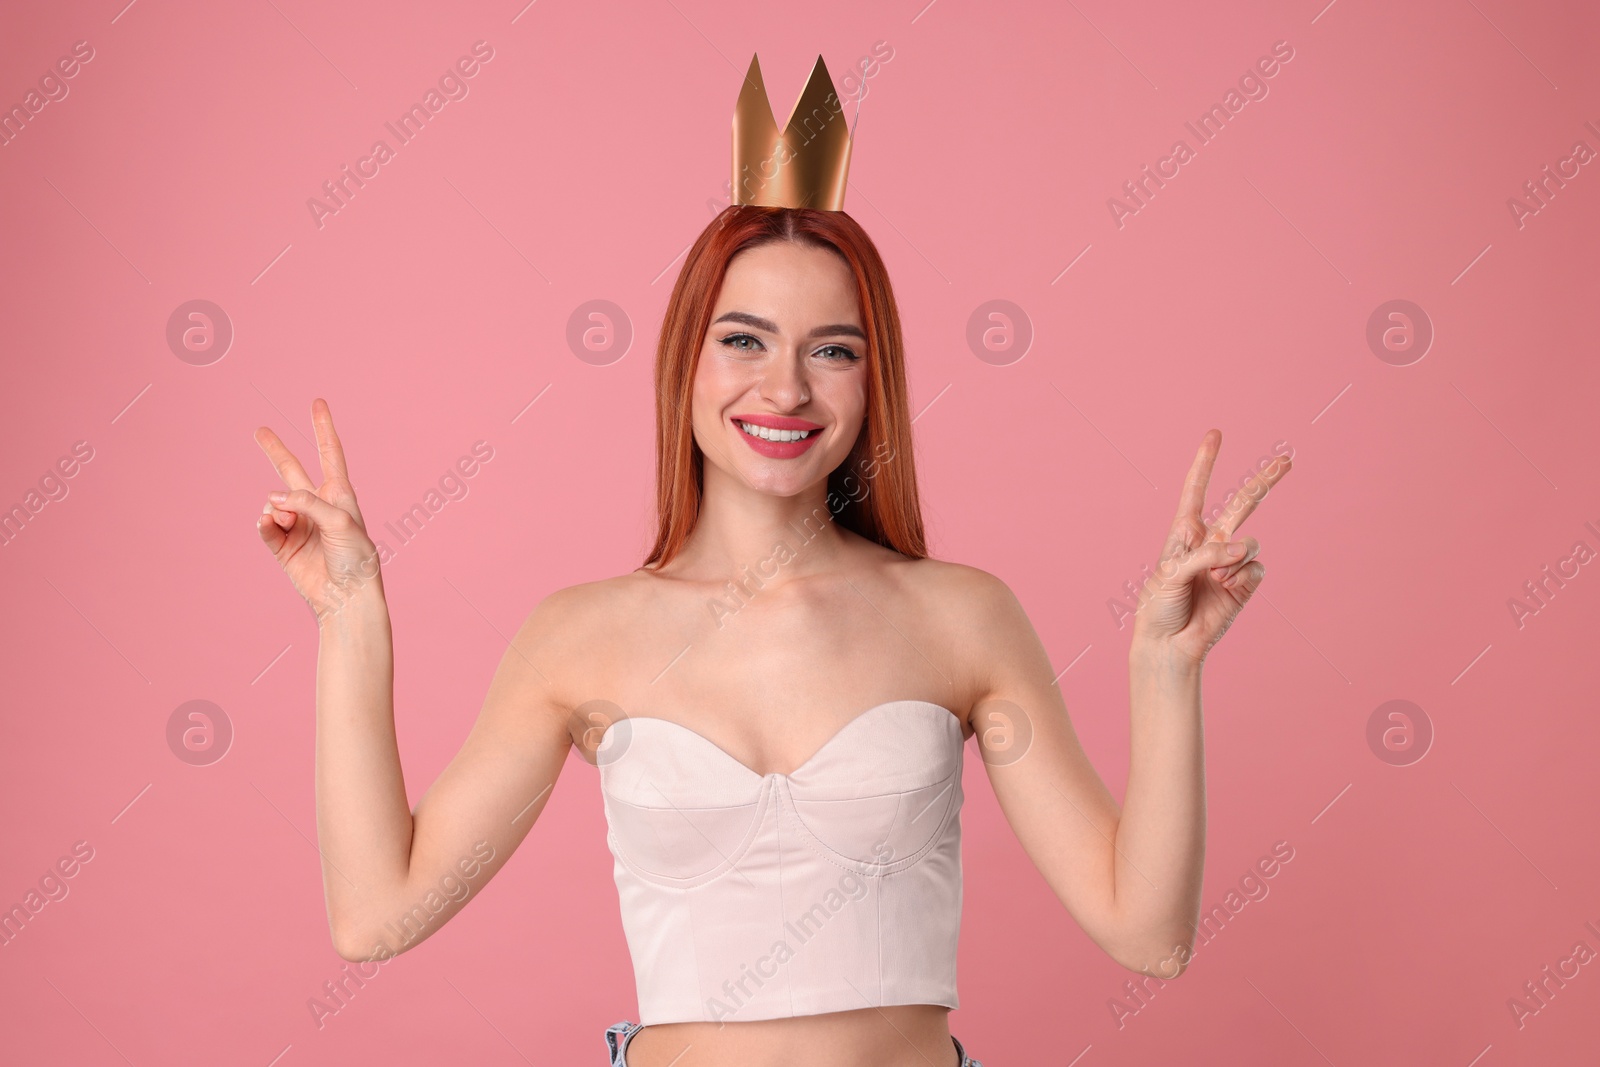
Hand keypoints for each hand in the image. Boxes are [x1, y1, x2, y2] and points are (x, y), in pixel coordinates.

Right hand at [254, 399, 381, 622]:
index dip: (323, 428)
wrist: (346, 597)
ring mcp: (297, 524)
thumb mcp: (341, 522)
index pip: (330, 454)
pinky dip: (264, 523)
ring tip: (286, 521)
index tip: (317, 403)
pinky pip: (264, 525)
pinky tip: (269, 524)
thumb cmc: (355, 559)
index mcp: (339, 495)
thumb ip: (307, 503)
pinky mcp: (282, 545)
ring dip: (275, 508)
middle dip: (275, 451)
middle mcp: (317, 506)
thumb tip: (272, 499)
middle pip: (291, 470)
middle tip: (259, 430)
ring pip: (273, 502)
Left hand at [1130, 429, 1290, 665]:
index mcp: (1184, 533)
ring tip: (1215, 579)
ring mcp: (1229, 563)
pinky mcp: (1244, 584)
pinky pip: (1255, 568)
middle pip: (1242, 503)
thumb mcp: (1171, 574)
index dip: (1206, 462)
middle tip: (1287, 459)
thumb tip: (1245, 548)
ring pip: (1250, 543)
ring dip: (1235, 559)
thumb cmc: (1159, 606)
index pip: (1196, 490)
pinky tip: (1226, 589)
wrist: (1168, 644)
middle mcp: (1210, 542)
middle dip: (1264, 481)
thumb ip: (1206, 555)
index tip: (1215, 434)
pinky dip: (1242, 576)